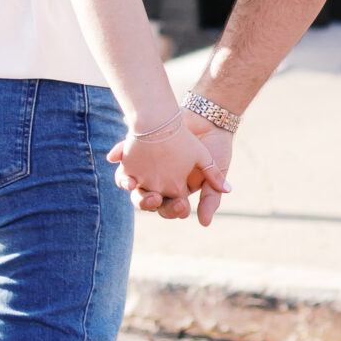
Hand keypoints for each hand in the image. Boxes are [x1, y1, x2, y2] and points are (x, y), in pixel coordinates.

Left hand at [106, 115, 230, 225]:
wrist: (205, 117)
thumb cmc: (214, 146)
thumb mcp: (216, 171)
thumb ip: (211, 198)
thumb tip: (204, 223)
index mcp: (177, 191)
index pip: (170, 209)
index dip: (173, 210)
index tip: (181, 205)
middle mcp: (160, 184)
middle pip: (148, 202)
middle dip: (150, 203)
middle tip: (156, 198)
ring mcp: (147, 171)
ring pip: (135, 191)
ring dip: (136, 193)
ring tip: (137, 187)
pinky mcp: (137, 157)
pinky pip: (124, 172)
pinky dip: (123, 175)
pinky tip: (125, 174)